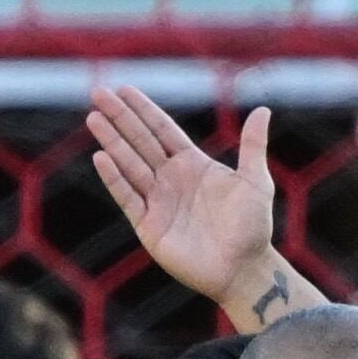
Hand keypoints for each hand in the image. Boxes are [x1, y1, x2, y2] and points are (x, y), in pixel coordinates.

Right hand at [86, 89, 285, 311]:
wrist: (245, 269)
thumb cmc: (253, 228)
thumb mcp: (255, 182)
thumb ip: (253, 145)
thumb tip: (263, 109)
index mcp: (192, 165)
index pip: (162, 130)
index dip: (143, 110)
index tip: (124, 89)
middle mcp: (171, 180)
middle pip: (140, 142)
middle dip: (120, 118)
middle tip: (98, 93)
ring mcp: (158, 202)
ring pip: (130, 165)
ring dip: (112, 142)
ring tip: (94, 118)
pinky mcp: (150, 226)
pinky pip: (128, 198)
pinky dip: (115, 179)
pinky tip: (101, 157)